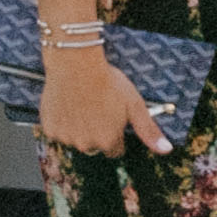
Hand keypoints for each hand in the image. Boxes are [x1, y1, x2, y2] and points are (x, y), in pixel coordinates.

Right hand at [39, 20, 169, 159]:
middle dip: (97, 133)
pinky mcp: (50, 129)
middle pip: (94, 146)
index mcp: (108, 141)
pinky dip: (62, 122)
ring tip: (83, 105)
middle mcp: (86, 144)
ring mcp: (66, 137)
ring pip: (75, 139)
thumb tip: (166, 149)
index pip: (115, 150)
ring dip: (79, 128)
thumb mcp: (135, 105)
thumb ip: (148, 130)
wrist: (76, 66)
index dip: (115, 134)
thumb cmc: (108, 83)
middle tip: (98, 109)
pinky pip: (58, 131)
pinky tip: (69, 105)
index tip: (113, 120)